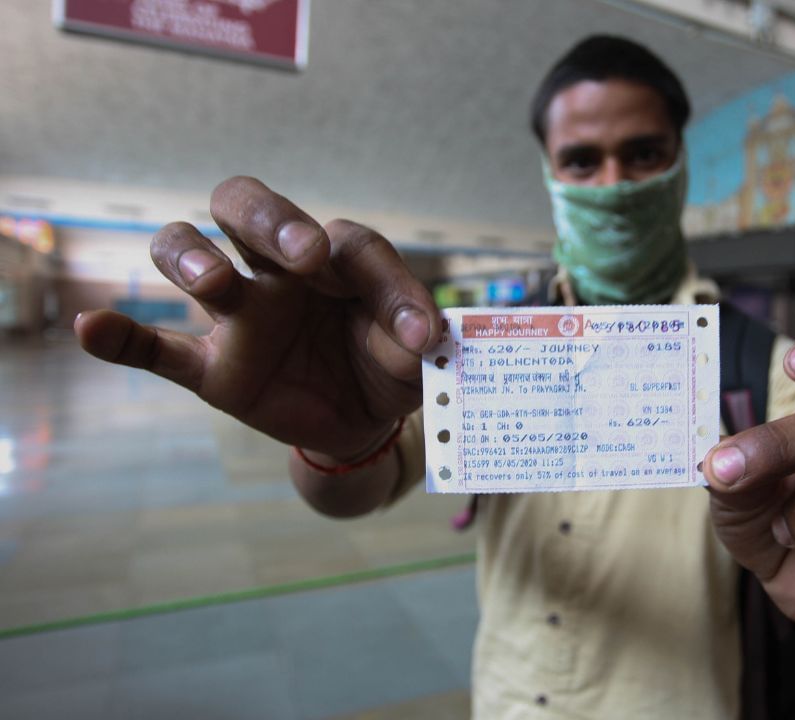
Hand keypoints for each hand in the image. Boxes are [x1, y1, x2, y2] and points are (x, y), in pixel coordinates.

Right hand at [75, 177, 439, 461]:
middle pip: (247, 208)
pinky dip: (122, 337)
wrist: (364, 419)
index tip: (414, 332)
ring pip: (190, 254)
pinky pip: (157, 349)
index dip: (387, 284)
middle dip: (269, 218)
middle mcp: (278, 271)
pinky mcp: (213, 367)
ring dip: (193, 256)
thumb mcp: (414, 349)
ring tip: (212, 280)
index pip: (349, 243)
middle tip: (301, 254)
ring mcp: (240, 315)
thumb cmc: (386, 363)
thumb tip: (421, 335)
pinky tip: (91, 327)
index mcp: (334, 258)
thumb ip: (414, 331)